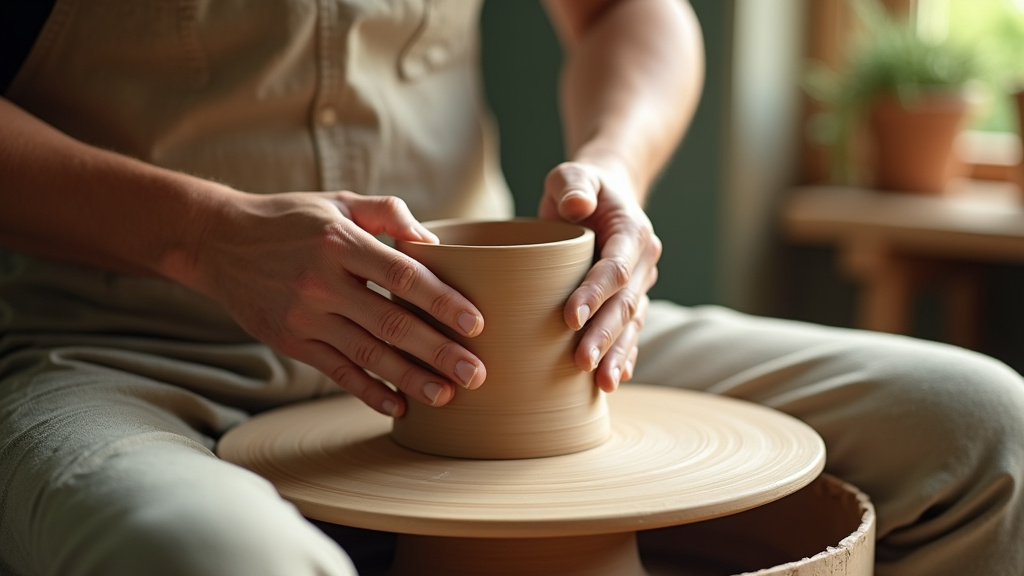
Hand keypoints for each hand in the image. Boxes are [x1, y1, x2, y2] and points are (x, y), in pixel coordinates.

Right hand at [190, 190, 486, 416]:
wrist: (218, 242)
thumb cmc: (292, 219)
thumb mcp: (338, 201)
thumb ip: (388, 213)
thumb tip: (433, 241)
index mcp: (340, 242)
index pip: (401, 275)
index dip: (441, 300)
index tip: (475, 322)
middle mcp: (322, 282)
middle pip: (391, 322)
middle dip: (437, 350)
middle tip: (476, 372)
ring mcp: (305, 316)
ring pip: (368, 353)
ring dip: (410, 378)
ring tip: (447, 396)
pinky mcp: (293, 342)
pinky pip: (337, 371)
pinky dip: (368, 391)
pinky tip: (399, 406)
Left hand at [540, 161, 659, 392]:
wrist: (604, 195)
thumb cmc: (579, 187)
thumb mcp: (571, 173)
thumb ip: (572, 184)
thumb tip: (577, 205)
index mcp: (632, 231)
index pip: (614, 268)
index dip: (594, 293)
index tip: (569, 318)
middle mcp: (642, 261)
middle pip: (625, 304)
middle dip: (605, 335)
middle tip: (582, 362)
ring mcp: (640, 284)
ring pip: (631, 324)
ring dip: (618, 354)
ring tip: (603, 383)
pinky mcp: (630, 300)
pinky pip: (631, 332)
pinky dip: (625, 355)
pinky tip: (616, 379)